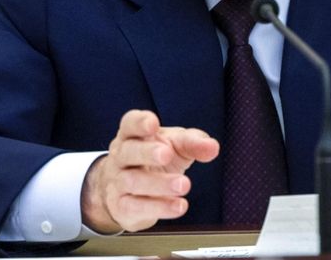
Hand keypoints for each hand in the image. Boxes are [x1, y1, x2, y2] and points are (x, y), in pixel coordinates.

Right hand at [80, 109, 219, 232]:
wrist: (131, 193)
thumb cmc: (155, 160)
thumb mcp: (176, 146)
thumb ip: (194, 143)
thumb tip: (212, 147)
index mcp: (132, 135)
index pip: (130, 123)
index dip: (139, 122)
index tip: (153, 123)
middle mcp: (121, 156)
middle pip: (128, 151)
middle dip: (147, 152)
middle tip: (167, 154)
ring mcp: (118, 182)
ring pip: (133, 181)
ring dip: (159, 183)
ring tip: (184, 184)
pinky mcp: (122, 207)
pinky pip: (136, 207)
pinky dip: (159, 207)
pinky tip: (179, 206)